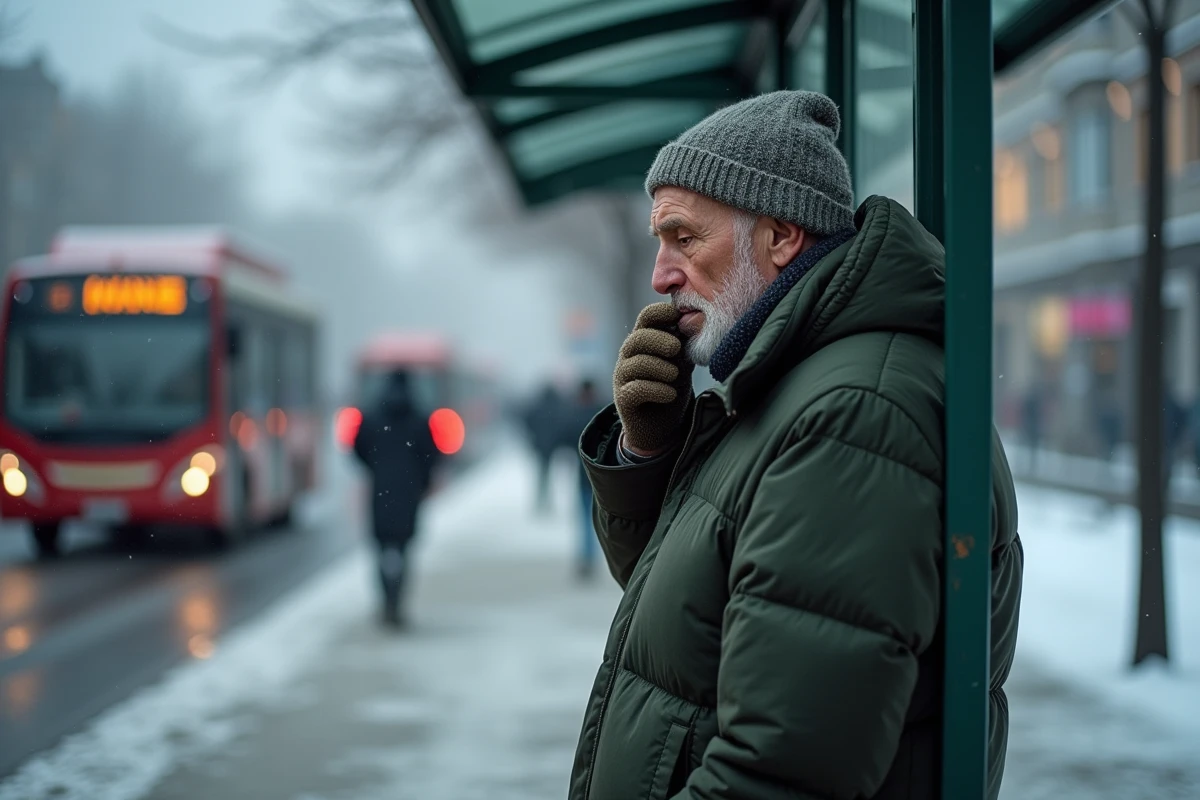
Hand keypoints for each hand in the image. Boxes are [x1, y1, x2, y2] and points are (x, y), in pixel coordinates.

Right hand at [613, 303, 693, 455]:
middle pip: (638, 338)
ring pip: (636, 364)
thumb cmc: (671, 387)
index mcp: (644, 340)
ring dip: (659, 367)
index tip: (678, 316)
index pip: (646, 318)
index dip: (660, 313)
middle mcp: (630, 356)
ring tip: (676, 376)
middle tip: (676, 348)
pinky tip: (671, 394)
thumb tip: (696, 324)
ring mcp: (623, 377)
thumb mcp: (682, 363)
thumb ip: (685, 345)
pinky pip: (636, 389)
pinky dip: (656, 390)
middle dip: (658, 340)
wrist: (662, 426)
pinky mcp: (623, 399)